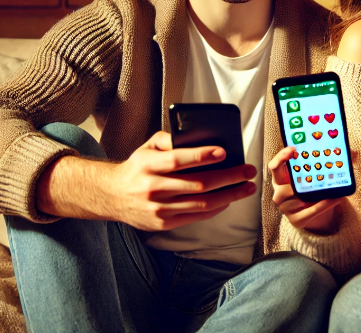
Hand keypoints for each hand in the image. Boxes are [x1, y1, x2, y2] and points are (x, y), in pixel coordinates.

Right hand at [109, 131, 257, 230]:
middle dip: (228, 177)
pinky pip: (196, 216)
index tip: (224, 152)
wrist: (112, 196)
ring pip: (201, 203)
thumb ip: (170, 139)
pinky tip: (229, 199)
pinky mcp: (163, 224)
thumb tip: (196, 136)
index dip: (202, 156)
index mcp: (147, 165)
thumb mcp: (147, 147)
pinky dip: (216, 208)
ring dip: (229, 195)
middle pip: (197, 184)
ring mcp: (158, 209)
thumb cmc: (138, 167)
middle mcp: (152, 188)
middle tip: (248, 171)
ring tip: (247, 187)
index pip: (178, 160)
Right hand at [268, 146, 344, 234]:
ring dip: (309, 195)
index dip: (280, 157)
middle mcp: (280, 193)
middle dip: (294, 184)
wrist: (315, 210)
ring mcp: (286, 208)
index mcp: (281, 178)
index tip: (293, 149)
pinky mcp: (296, 220)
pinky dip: (324, 205)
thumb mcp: (316, 175)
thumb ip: (331, 161)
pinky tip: (337, 198)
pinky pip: (310, 212)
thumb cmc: (312, 188)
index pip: (274, 166)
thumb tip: (352, 153)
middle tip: (309, 175)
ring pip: (294, 202)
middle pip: (280, 189)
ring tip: (326, 189)